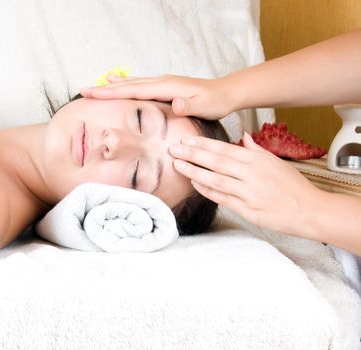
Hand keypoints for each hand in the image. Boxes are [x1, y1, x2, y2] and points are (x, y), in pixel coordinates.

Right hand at [80, 74, 234, 119]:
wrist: (226, 92)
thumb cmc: (215, 102)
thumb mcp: (204, 106)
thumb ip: (189, 105)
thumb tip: (176, 103)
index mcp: (165, 87)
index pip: (131, 90)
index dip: (110, 93)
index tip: (91, 94)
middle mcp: (160, 82)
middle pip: (126, 85)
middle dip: (103, 89)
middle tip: (83, 91)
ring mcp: (161, 83)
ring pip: (130, 83)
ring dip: (111, 86)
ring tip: (93, 88)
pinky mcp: (163, 87)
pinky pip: (138, 85)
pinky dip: (124, 84)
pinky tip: (117, 82)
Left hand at [169, 132, 323, 237]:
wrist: (309, 211)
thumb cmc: (293, 186)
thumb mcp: (276, 162)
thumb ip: (256, 150)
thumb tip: (243, 137)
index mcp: (258, 161)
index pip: (225, 149)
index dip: (204, 144)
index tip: (187, 139)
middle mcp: (252, 175)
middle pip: (217, 162)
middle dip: (193, 154)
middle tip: (174, 148)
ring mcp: (249, 193)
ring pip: (216, 180)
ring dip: (195, 171)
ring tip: (178, 165)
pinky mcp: (247, 210)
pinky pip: (222, 198)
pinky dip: (207, 190)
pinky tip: (194, 183)